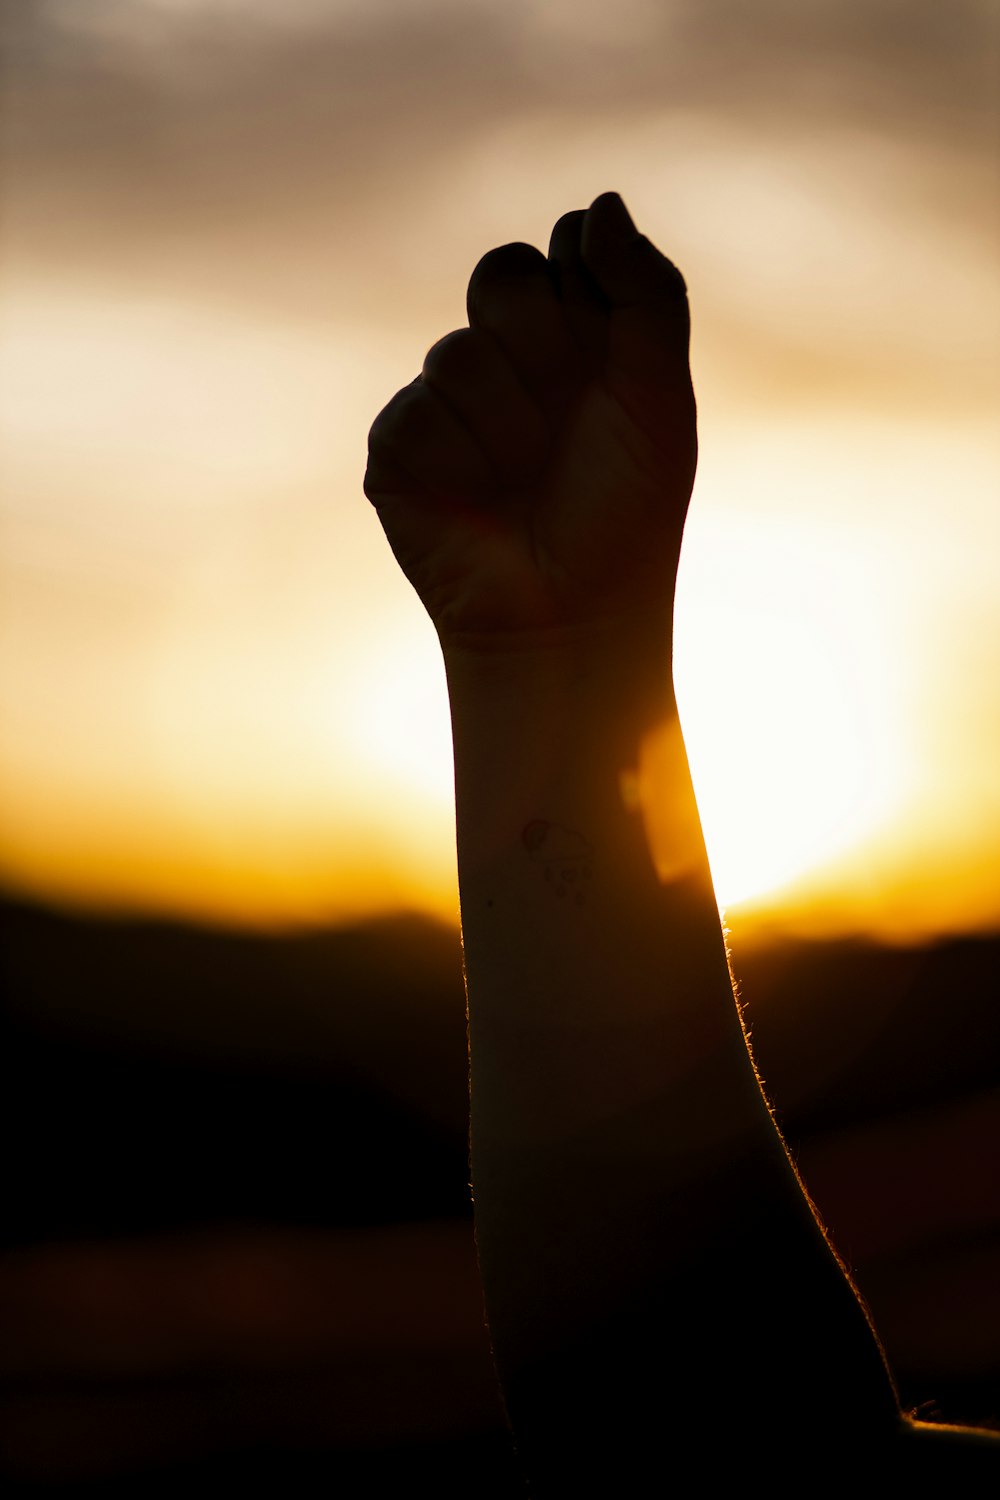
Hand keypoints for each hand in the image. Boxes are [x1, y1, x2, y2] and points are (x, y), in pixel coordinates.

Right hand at [364, 192, 696, 654]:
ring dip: (511, 426)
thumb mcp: (660, 395)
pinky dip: (462, 463)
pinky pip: (417, 413)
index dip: (585, 289)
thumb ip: (646, 292)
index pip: (560, 250)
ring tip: (527, 482)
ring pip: (459, 351)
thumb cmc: (626, 513)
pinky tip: (478, 504)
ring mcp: (446, 403)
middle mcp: (505, 360)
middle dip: (547, 345)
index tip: (607, 353)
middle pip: (502, 273)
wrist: (571, 616)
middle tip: (569, 416)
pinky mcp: (398, 449)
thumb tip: (601, 204)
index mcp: (571, 337)